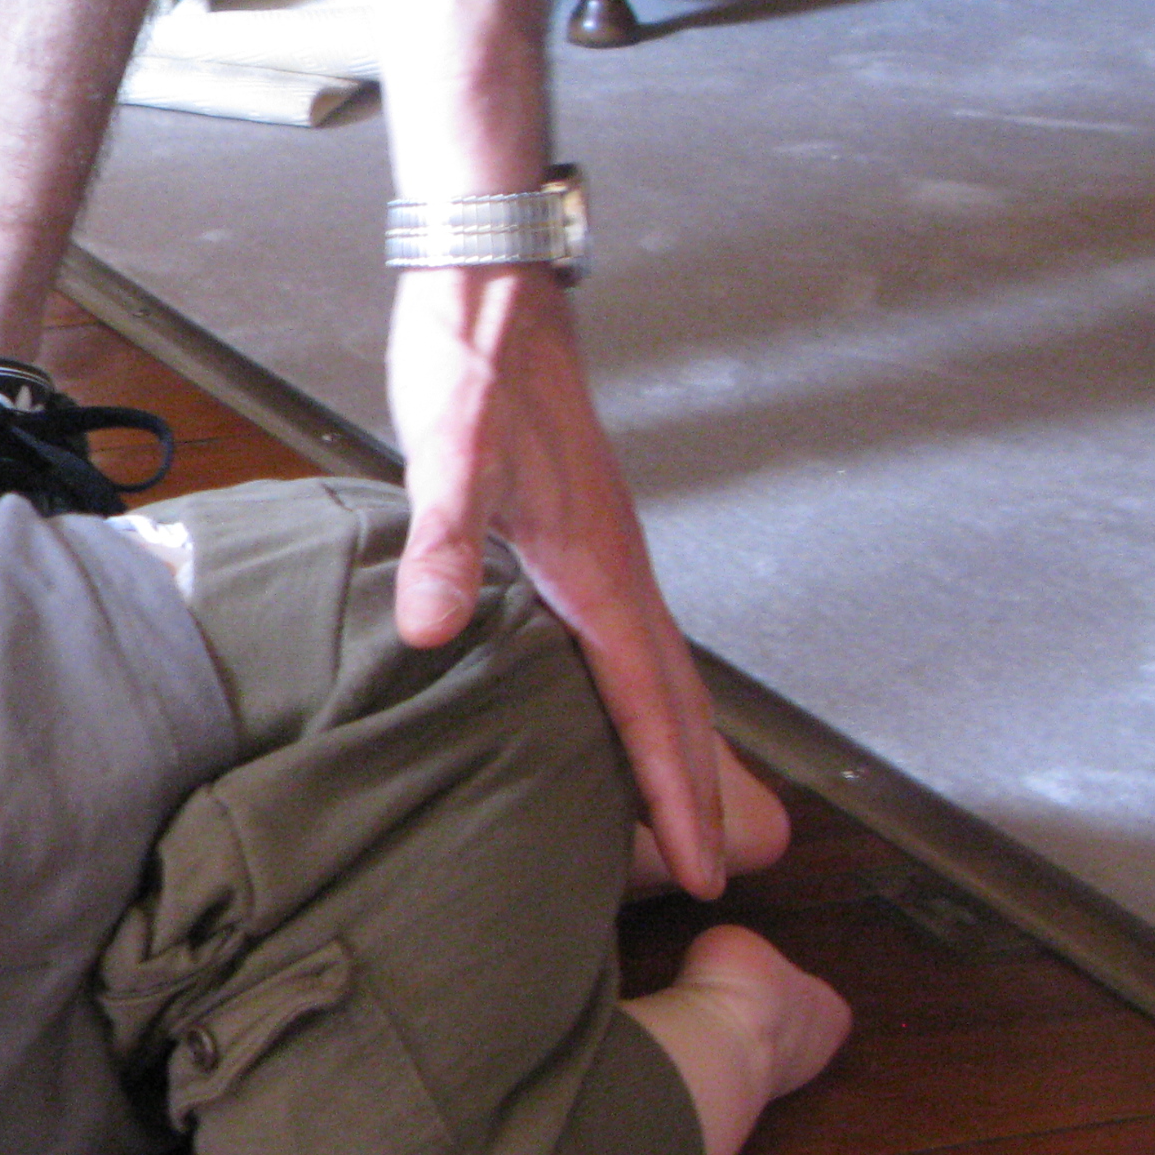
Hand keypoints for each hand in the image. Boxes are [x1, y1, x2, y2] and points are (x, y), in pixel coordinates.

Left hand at [383, 266, 726, 895]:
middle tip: (720, 870)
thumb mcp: (446, 448)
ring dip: (670, 740)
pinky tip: (603, 701)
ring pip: (651, 667)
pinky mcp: (571, 529)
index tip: (709, 868)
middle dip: (695, 787)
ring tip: (677, 813)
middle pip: (670, 697)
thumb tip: (435, 633)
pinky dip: (631, 686)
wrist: (489, 284)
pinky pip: (618, 635)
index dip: (677, 790)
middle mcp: (612, 566)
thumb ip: (445, 539)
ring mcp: (598, 548)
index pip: (649, 702)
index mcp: (593, 566)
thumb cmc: (471, 361)